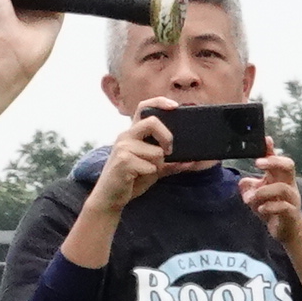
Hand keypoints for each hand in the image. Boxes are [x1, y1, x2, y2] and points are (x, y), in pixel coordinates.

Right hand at [88, 96, 178, 217]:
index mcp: (133, 133)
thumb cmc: (131, 180)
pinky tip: (136, 178)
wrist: (110, 198)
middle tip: (169, 151)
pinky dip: (150, 174)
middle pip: (153, 122)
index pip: (144, 107)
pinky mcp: (123, 161)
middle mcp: (126, 136)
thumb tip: (191, 161)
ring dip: (157, 165)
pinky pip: (150, 166)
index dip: (160, 102)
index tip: (175, 106)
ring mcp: (123, 147)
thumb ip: (170, 163)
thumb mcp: (154, 169)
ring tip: (144, 172)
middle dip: (167, 137)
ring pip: (156, 151)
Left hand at [241, 147, 301, 246]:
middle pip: (288, 166)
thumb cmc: (273, 209)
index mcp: (280, 178)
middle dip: (273, 162)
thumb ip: (249, 187)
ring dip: (263, 192)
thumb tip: (242, 182)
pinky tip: (261, 210)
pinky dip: (269, 207)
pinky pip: (283, 206)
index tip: (265, 140)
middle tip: (258, 163)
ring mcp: (292, 199)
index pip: (278, 159)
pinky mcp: (291, 213)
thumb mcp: (257, 197)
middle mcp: (289, 185)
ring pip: (282, 188)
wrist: (288, 231)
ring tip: (250, 199)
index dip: (272, 150)